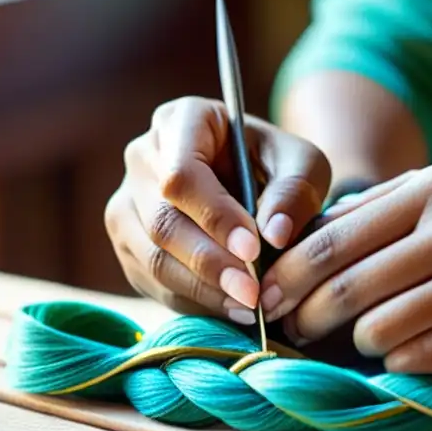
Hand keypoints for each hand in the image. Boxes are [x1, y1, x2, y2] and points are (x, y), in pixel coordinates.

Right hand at [104, 96, 330, 323]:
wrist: (257, 182)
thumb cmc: (279, 165)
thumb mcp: (304, 164)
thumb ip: (295, 191)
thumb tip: (273, 234)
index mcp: (182, 120)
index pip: (182, 174)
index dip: (214, 215)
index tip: (254, 248)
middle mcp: (143, 156)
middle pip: (162, 221)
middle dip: (210, 263)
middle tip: (253, 294)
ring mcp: (127, 202)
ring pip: (150, 257)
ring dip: (200, 290)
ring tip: (247, 308)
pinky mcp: (128, 243)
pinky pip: (150, 281)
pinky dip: (191, 301)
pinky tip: (229, 310)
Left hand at [260, 164, 431, 373]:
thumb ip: (378, 207)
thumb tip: (304, 238)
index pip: (336, 239)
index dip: (289, 273)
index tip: (266, 293)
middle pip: (349, 287)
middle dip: (306, 314)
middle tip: (293, 326)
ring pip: (378, 329)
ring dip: (355, 340)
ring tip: (357, 336)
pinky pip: (419, 357)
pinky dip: (396, 359)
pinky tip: (399, 349)